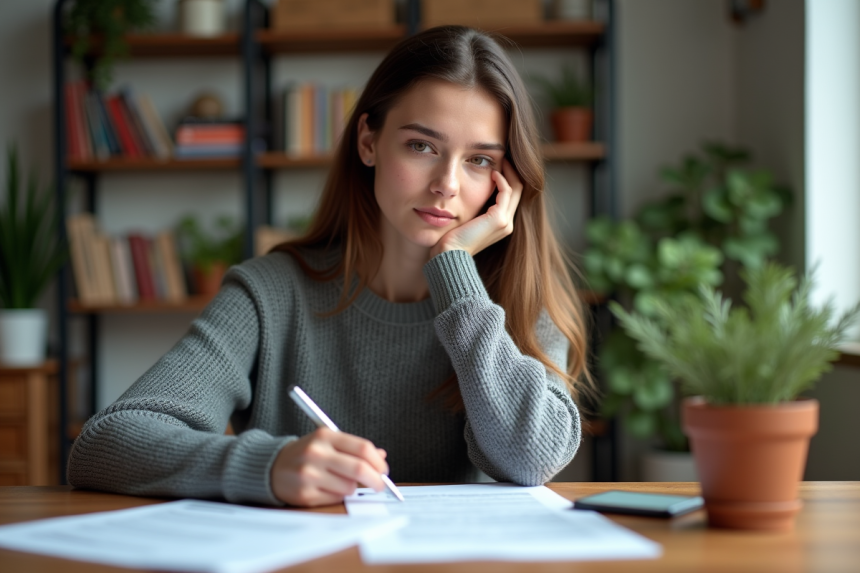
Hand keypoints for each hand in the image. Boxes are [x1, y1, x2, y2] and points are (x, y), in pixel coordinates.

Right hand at [270, 427, 388, 506]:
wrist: (272, 467)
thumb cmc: (306, 453)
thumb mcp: (328, 442)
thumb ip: (354, 447)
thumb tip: (381, 456)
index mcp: (325, 435)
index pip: (362, 448)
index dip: (378, 462)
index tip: (383, 470)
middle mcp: (316, 453)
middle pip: (359, 469)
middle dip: (376, 480)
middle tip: (380, 484)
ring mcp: (309, 474)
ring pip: (349, 487)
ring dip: (353, 488)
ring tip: (342, 482)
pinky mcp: (305, 494)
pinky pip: (336, 498)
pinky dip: (339, 495)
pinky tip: (328, 488)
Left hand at [430, 158, 523, 258]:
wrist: (449, 255)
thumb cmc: (451, 239)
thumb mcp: (465, 219)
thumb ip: (473, 208)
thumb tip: (468, 191)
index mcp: (500, 224)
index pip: (511, 196)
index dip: (508, 178)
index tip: (498, 165)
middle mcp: (507, 224)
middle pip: (517, 190)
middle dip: (511, 172)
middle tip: (503, 157)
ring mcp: (505, 222)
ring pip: (515, 189)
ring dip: (508, 172)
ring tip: (500, 160)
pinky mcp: (498, 219)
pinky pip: (506, 192)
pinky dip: (501, 180)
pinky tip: (492, 172)